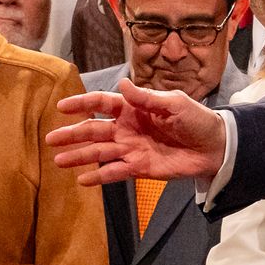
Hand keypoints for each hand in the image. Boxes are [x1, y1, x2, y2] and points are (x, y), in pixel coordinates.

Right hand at [48, 78, 227, 185]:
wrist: (215, 147)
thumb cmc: (196, 119)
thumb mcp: (174, 104)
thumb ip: (147, 98)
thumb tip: (122, 83)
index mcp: (134, 108)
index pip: (102, 103)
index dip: (81, 104)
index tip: (61, 107)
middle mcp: (127, 128)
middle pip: (93, 129)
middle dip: (72, 134)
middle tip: (49, 139)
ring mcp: (131, 149)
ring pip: (99, 152)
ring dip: (79, 156)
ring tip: (58, 161)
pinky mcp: (139, 168)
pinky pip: (114, 172)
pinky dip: (99, 177)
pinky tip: (82, 181)